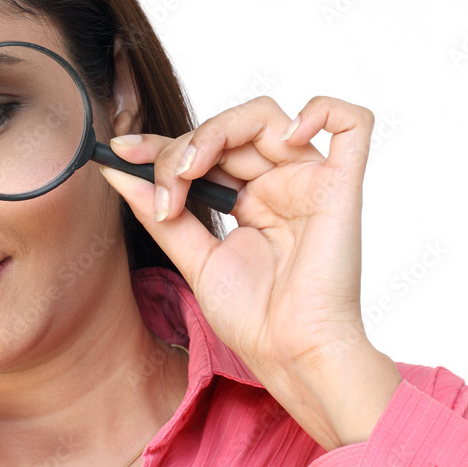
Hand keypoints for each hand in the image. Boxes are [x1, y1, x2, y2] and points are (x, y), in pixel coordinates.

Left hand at [101, 95, 400, 449]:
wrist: (289, 356)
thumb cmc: (254, 319)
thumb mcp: (192, 258)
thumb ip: (159, 212)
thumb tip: (116, 171)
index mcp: (250, 198)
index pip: (204, 148)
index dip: (162, 143)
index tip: (119, 149)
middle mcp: (280, 183)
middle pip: (228, 127)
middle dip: (182, 148)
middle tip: (164, 190)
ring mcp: (310, 181)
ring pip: (268, 117)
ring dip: (215, 132)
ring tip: (190, 173)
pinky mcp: (340, 187)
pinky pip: (352, 125)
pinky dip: (322, 110)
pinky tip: (285, 135)